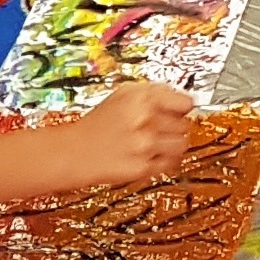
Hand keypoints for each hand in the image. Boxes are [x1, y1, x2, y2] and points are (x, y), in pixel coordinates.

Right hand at [62, 77, 193, 186]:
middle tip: (158, 129)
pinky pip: (170, 163)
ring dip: (171, 145)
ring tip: (155, 144)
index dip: (182, 108)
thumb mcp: (123, 96)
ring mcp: (145, 144)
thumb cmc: (97, 124)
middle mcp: (145, 120)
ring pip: (181, 145)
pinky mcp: (143, 166)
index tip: (180, 112)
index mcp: (142, 98)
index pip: (185, 102)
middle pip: (184, 124)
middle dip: (173, 127)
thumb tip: (183, 99)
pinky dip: (164, 161)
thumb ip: (155, 93)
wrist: (74, 152)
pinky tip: (150, 156)